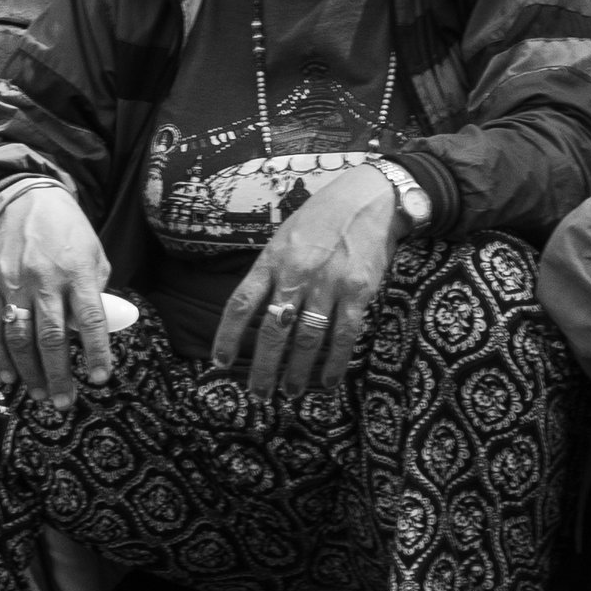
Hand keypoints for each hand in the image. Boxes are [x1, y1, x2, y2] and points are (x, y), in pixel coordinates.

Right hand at [0, 182, 116, 405]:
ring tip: (39, 395)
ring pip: (19, 337)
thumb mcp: (95, 256)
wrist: (28, 200)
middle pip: (51, 336)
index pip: (90, 319)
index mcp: (76, 272)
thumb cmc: (69, 232)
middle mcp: (44, 280)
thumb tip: (93, 331)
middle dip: (58, 374)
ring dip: (29, 372)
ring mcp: (14, 283)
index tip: (100, 379)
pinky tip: (8, 377)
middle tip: (63, 402)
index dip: (96, 351)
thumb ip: (94, 292)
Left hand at [213, 163, 402, 396]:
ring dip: (297, 371)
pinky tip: (326, 381)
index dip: (227, 337)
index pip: (241, 304)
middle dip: (263, 367)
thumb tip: (257, 307)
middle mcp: (297, 274)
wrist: (370, 198)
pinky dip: (334, 362)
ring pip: (307, 339)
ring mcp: (329, 284)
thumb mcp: (285, 236)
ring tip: (291, 392)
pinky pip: (344, 335)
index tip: (220, 363)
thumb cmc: (324, 216)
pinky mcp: (358, 291)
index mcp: (272, 259)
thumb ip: (271, 270)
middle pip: (273, 330)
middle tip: (259, 393)